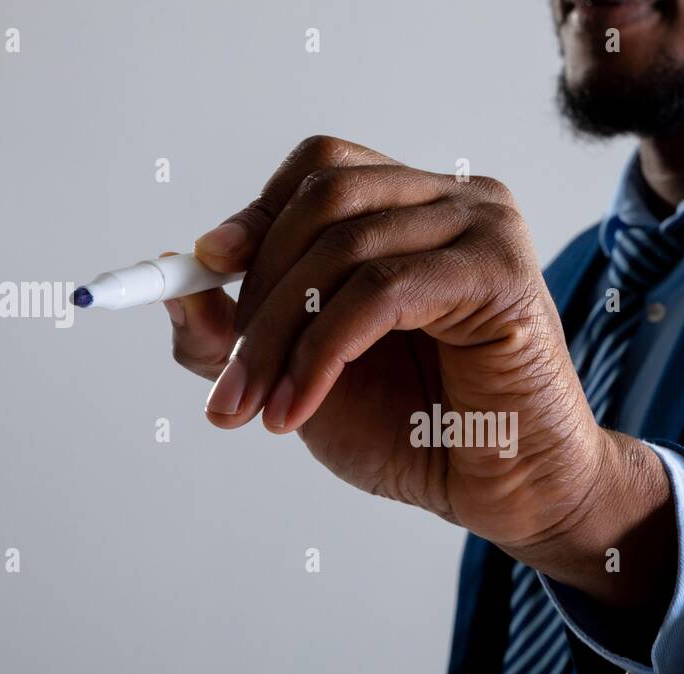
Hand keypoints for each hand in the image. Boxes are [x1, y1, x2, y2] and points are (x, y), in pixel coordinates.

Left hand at [169, 135, 674, 609]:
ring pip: (345, 247)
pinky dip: (320, 352)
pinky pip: (380, 291)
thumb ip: (242, 330)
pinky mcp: (501, 272)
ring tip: (257, 410)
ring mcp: (484, 228)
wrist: (507, 493)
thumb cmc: (420, 433)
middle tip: (226, 387)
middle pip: (324, 200)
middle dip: (257, 297)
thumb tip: (176, 272)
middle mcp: (455, 202)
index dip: (260, 213)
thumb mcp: (306, 376)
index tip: (206, 267)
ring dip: (279, 337)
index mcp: (416, 211)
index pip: (324, 170)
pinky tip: (298, 408)